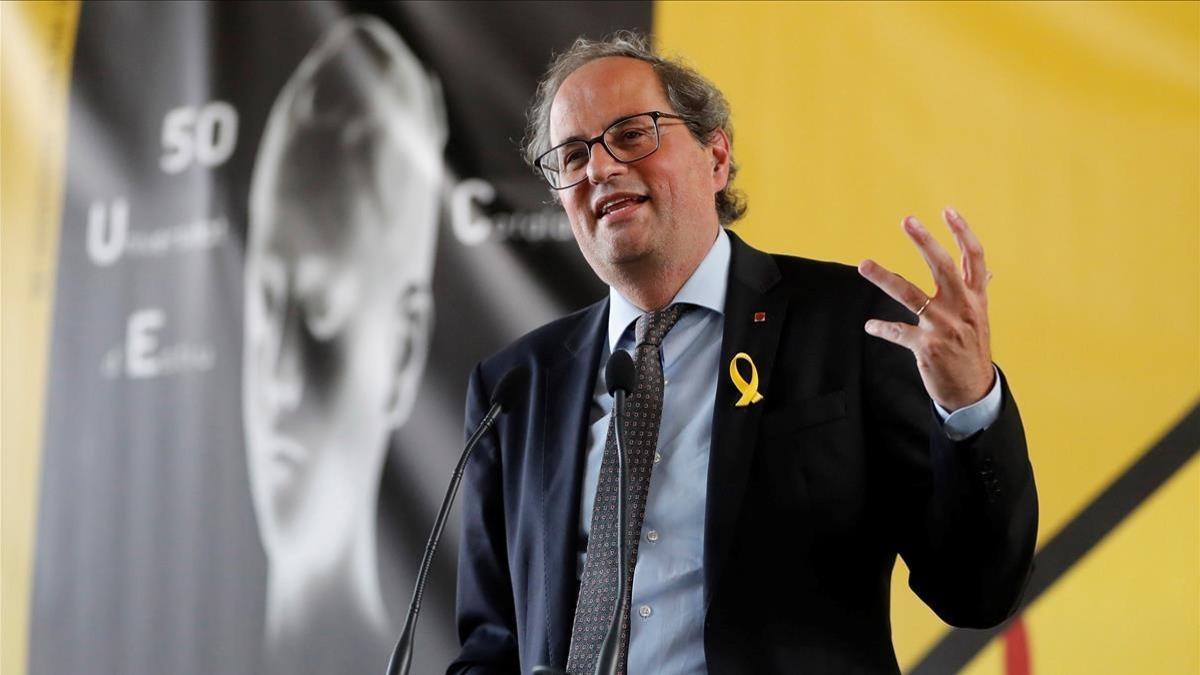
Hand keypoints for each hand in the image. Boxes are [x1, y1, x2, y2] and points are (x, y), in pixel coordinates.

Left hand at [858, 207, 995, 410]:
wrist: (973, 391)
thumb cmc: (972, 350)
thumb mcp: (980, 319)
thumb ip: (978, 291)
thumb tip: (988, 270)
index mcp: (975, 298)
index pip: (975, 257)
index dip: (963, 232)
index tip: (948, 210)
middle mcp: (962, 308)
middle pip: (943, 267)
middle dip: (924, 242)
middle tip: (908, 220)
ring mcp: (944, 327)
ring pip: (910, 294)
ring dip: (884, 278)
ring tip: (864, 264)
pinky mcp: (927, 347)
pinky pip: (898, 332)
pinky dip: (882, 328)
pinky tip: (870, 326)